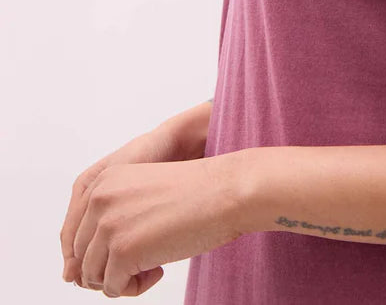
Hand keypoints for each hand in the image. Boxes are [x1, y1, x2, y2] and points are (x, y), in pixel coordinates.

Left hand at [60, 123, 196, 290]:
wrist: (226, 191)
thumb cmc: (195, 195)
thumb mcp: (141, 198)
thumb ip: (110, 221)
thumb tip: (74, 274)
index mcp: (103, 182)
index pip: (75, 235)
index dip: (96, 254)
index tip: (125, 257)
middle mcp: (99, 200)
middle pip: (81, 257)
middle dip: (109, 267)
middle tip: (144, 262)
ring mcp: (108, 225)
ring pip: (92, 276)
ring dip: (120, 279)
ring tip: (152, 265)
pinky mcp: (122, 249)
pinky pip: (113, 288)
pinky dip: (134, 288)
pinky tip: (159, 268)